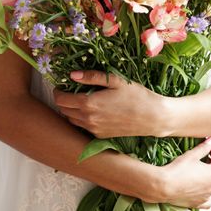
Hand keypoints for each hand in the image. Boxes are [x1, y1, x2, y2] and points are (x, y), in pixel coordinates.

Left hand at [53, 70, 173, 138]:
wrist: (152, 118)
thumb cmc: (136, 95)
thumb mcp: (115, 80)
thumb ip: (92, 77)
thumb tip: (71, 75)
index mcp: (89, 103)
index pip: (61, 99)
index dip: (58, 90)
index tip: (63, 84)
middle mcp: (88, 119)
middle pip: (63, 110)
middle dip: (63, 100)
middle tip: (71, 90)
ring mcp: (93, 129)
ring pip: (71, 119)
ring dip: (71, 110)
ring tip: (81, 99)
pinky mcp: (100, 136)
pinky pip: (83, 127)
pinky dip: (81, 118)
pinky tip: (93, 110)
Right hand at [152, 137, 210, 208]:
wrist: (164, 186)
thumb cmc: (177, 171)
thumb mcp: (192, 155)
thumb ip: (204, 147)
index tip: (207, 146)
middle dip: (210, 162)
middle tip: (199, 156)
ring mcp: (207, 196)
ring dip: (207, 177)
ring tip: (196, 171)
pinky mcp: (198, 203)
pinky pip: (207, 199)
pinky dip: (205, 194)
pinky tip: (198, 188)